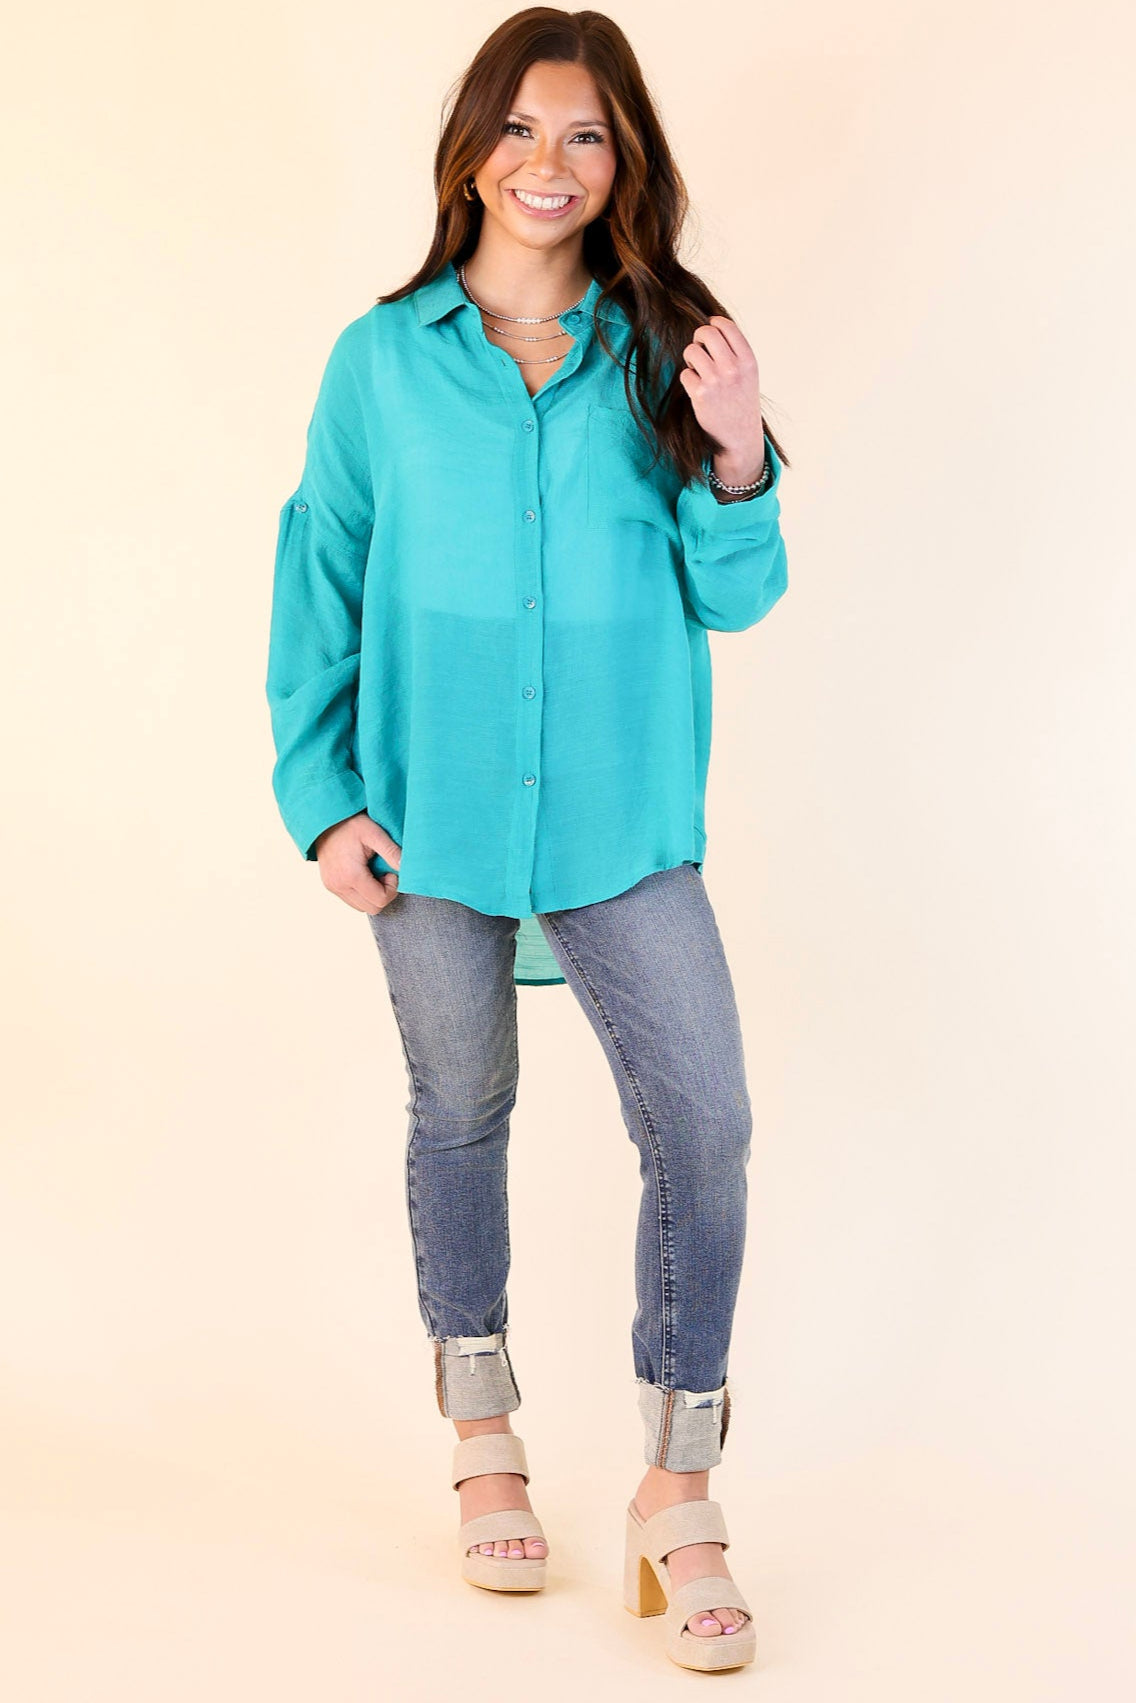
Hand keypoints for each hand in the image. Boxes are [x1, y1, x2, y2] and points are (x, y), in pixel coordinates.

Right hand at [314, 813, 401, 913]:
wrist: (325, 819)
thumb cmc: (350, 824)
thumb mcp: (374, 833)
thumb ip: (391, 852)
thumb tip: (406, 868)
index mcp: (351, 875)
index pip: (380, 900)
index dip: (392, 888)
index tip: (390, 871)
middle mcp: (339, 886)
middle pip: (372, 908)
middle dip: (384, 893)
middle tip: (383, 872)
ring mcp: (333, 887)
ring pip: (362, 907)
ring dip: (373, 894)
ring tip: (373, 872)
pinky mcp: (330, 886)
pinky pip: (352, 900)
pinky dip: (362, 893)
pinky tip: (364, 874)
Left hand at [677, 315, 765, 482]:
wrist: (740, 435)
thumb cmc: (742, 400)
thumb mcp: (748, 372)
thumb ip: (735, 350)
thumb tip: (712, 325)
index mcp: (748, 360)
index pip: (726, 326)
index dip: (714, 323)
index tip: (710, 328)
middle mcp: (733, 368)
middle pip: (706, 333)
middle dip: (699, 338)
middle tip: (699, 348)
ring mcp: (716, 381)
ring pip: (691, 351)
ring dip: (691, 359)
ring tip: (699, 370)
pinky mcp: (700, 394)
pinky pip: (685, 374)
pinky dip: (688, 380)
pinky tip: (698, 389)